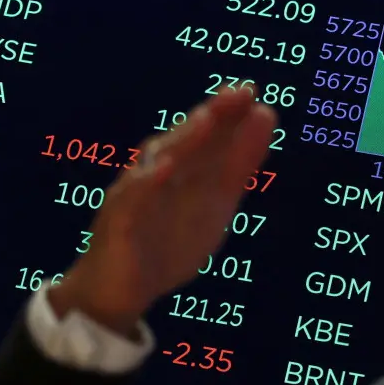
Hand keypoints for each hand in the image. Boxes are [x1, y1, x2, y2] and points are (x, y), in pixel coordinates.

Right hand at [50, 88, 276, 335]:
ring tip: (206, 119)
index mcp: (183, 171)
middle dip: (211, 117)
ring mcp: (135, 195)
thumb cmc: (167, 244)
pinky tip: (164, 169)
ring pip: (158, 161)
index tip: (252, 92)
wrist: (121, 292)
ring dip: (182, 140)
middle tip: (238, 93)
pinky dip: (145, 182)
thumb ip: (238, 167)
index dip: (228, 115)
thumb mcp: (215, 205)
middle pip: (185, 140)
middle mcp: (158, 174)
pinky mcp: (118, 221)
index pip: (207, 138)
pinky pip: (130, 199)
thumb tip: (265, 121)